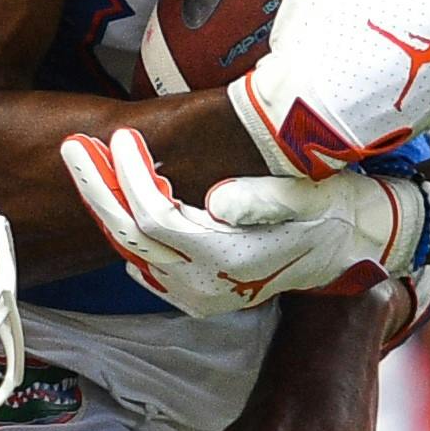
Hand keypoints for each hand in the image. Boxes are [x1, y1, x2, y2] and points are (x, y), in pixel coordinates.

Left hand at [61, 129, 422, 315]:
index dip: (131, 176)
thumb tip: (218, 198)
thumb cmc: (332, 211)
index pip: (156, 218)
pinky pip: (145, 261)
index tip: (121, 135)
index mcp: (228, 260)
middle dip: (99, 187)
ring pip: (131, 250)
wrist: (355, 247)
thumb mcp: (307, 199)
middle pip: (130, 237)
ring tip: (86, 161)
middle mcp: (206, 286)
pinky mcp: (196, 294)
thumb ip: (261, 200)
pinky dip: (127, 226)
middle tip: (74, 144)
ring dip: (108, 204)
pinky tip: (114, 193)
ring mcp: (198, 295)